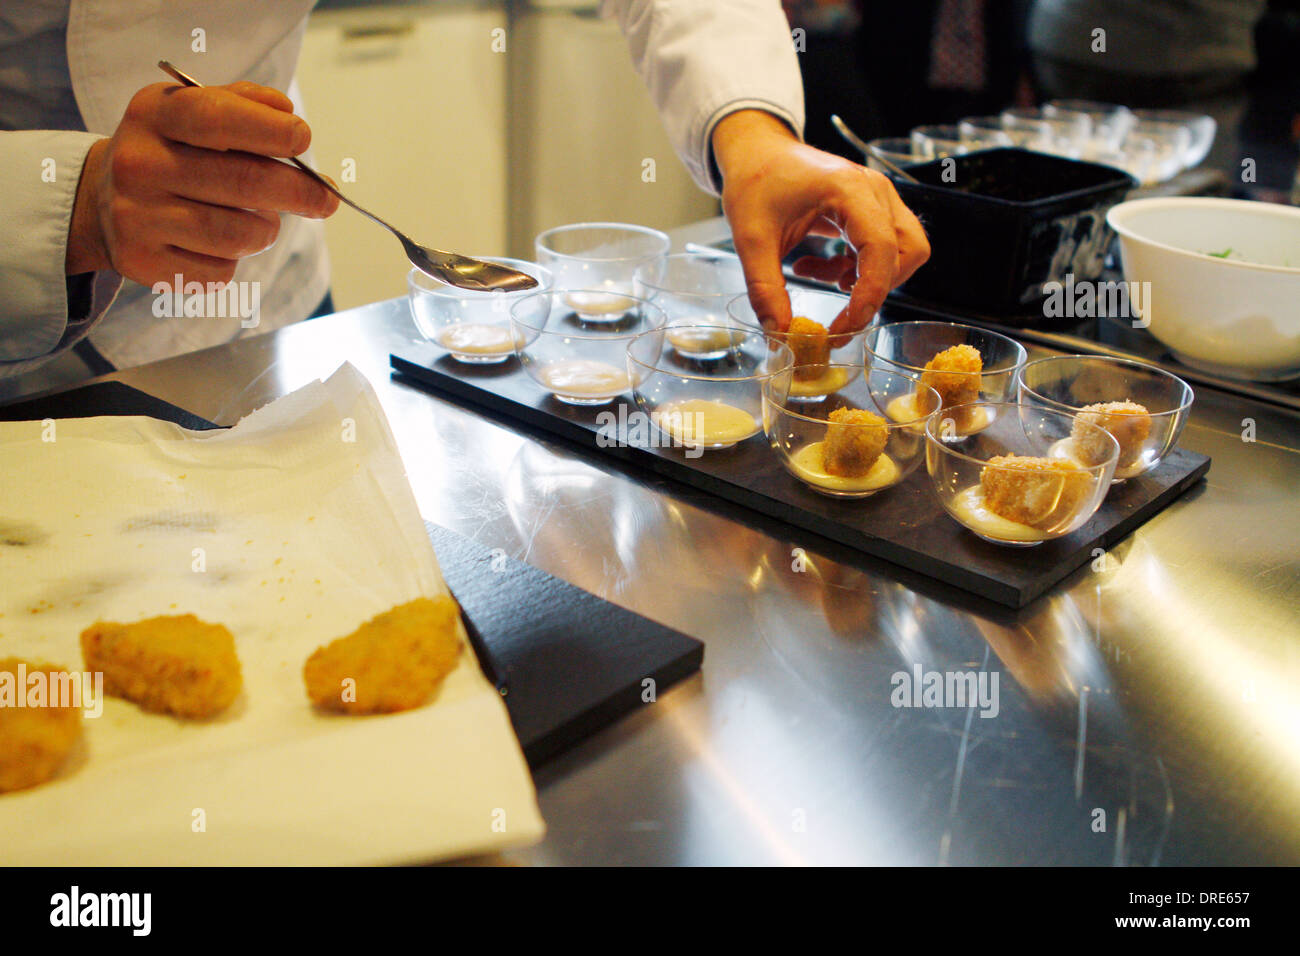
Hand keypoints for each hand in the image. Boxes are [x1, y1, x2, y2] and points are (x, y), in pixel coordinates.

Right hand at [66, 81, 338, 284]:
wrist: (103, 199)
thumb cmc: (171, 150)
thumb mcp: (192, 109)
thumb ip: (244, 104)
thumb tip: (288, 117)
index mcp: (154, 114)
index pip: (216, 118)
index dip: (270, 131)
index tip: (303, 140)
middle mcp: (139, 164)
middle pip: (243, 183)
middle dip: (300, 192)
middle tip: (327, 199)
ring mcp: (137, 217)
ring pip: (239, 235)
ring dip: (265, 230)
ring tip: (258, 219)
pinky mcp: (145, 263)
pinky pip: (221, 271)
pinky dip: (236, 260)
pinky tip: (220, 243)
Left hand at [712, 110, 928, 334]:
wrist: (756, 151)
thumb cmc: (756, 180)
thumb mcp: (751, 238)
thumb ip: (765, 287)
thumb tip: (778, 331)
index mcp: (848, 188)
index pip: (881, 248)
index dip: (870, 293)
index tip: (846, 325)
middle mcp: (874, 191)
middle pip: (909, 250)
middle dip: (878, 288)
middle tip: (840, 311)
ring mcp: (877, 199)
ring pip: (902, 252)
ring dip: (866, 278)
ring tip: (819, 275)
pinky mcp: (871, 209)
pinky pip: (882, 249)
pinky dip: (854, 268)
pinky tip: (815, 266)